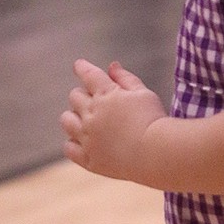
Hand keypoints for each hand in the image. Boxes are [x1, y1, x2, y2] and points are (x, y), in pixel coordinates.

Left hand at [61, 59, 166, 181]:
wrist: (156, 152)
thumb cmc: (153, 120)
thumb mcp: (143, 93)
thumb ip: (125, 78)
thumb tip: (111, 66)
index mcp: (105, 94)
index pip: (88, 75)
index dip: (82, 68)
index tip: (79, 65)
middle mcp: (91, 114)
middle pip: (75, 97)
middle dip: (83, 95)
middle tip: (94, 101)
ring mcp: (88, 137)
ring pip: (67, 121)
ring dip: (73, 117)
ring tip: (84, 121)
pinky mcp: (89, 158)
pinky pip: (69, 148)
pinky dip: (72, 143)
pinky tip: (81, 142)